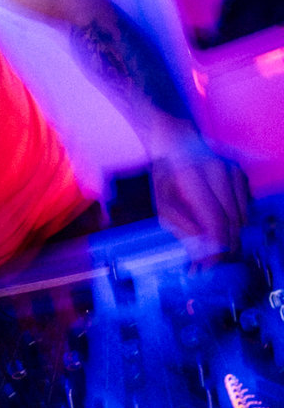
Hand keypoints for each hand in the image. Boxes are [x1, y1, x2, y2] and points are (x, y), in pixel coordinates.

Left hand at [151, 146, 248, 261]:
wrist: (178, 141)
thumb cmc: (166, 175)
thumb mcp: (162, 202)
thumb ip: (181, 228)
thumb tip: (200, 254)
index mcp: (194, 177)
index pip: (215, 219)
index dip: (216, 246)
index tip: (211, 266)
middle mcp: (219, 171)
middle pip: (233, 221)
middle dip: (226, 247)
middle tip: (213, 264)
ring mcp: (234, 171)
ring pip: (243, 217)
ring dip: (233, 237)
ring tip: (216, 248)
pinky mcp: (242, 174)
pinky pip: (246, 207)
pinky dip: (237, 222)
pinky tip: (221, 225)